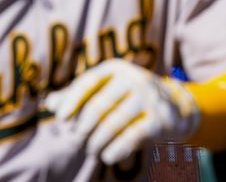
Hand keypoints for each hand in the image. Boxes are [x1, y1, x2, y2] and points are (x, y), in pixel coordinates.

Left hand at [46, 59, 198, 164]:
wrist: (174, 107)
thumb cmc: (128, 99)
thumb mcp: (105, 91)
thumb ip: (77, 95)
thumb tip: (50, 103)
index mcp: (117, 69)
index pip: (90, 81)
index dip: (72, 99)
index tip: (61, 119)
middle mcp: (135, 78)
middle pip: (99, 105)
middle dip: (83, 128)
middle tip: (77, 140)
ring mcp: (150, 98)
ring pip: (113, 123)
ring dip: (97, 142)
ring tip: (91, 150)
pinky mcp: (161, 118)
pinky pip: (132, 137)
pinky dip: (116, 150)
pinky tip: (107, 156)